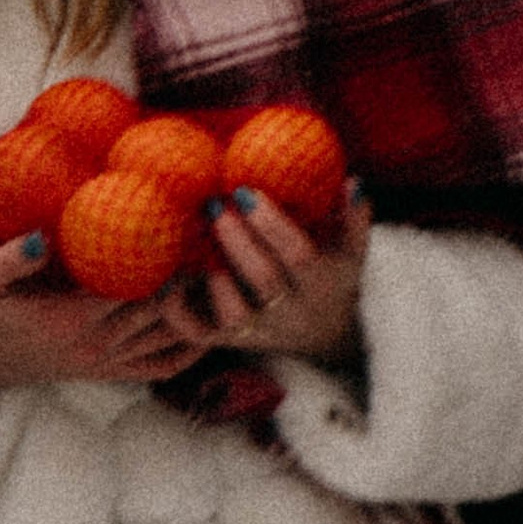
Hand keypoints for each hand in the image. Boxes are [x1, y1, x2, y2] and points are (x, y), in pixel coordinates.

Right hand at [0, 232, 211, 393]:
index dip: (163, 258)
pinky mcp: (107, 373)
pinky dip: (189, 350)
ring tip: (223, 270)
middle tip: (216, 237)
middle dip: (188, 275)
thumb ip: (8, 260)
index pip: (131, 287)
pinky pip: (159, 367)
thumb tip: (40, 238)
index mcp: (69, 318)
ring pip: (167, 338)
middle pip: (159, 308)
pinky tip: (210, 325)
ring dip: (197, 307)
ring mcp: (104, 362)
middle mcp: (95, 344)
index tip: (188, 224)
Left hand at [181, 182, 368, 368]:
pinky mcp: (230, 342)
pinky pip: (200, 334)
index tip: (247, 191)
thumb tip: (351, 182)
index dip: (273, 226)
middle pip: (265, 281)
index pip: (300, 257)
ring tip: (195, 243)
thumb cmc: (332, 275)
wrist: (323, 335)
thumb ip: (353, 217)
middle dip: (238, 242)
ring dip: (214, 281)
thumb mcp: (351, 250)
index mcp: (321, 285)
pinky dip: (178, 312)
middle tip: (214, 205)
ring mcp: (259, 331)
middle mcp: (291, 312)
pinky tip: (169, 278)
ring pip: (235, 316)